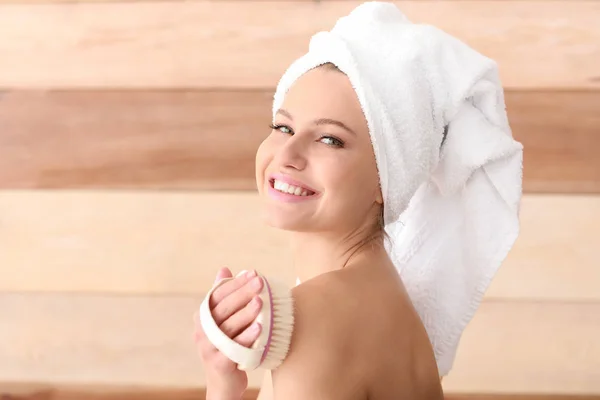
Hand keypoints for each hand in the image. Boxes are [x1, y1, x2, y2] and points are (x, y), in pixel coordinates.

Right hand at [193, 267, 264, 398]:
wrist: (223, 383)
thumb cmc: (226, 346)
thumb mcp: (223, 321)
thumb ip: (223, 296)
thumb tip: (224, 269)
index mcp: (202, 317)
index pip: (217, 295)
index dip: (235, 283)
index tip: (253, 272)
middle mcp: (202, 331)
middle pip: (223, 308)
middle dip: (243, 293)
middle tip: (260, 282)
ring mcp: (209, 348)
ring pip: (229, 326)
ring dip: (246, 313)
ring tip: (261, 301)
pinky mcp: (220, 363)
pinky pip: (235, 347)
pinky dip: (247, 336)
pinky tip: (260, 327)